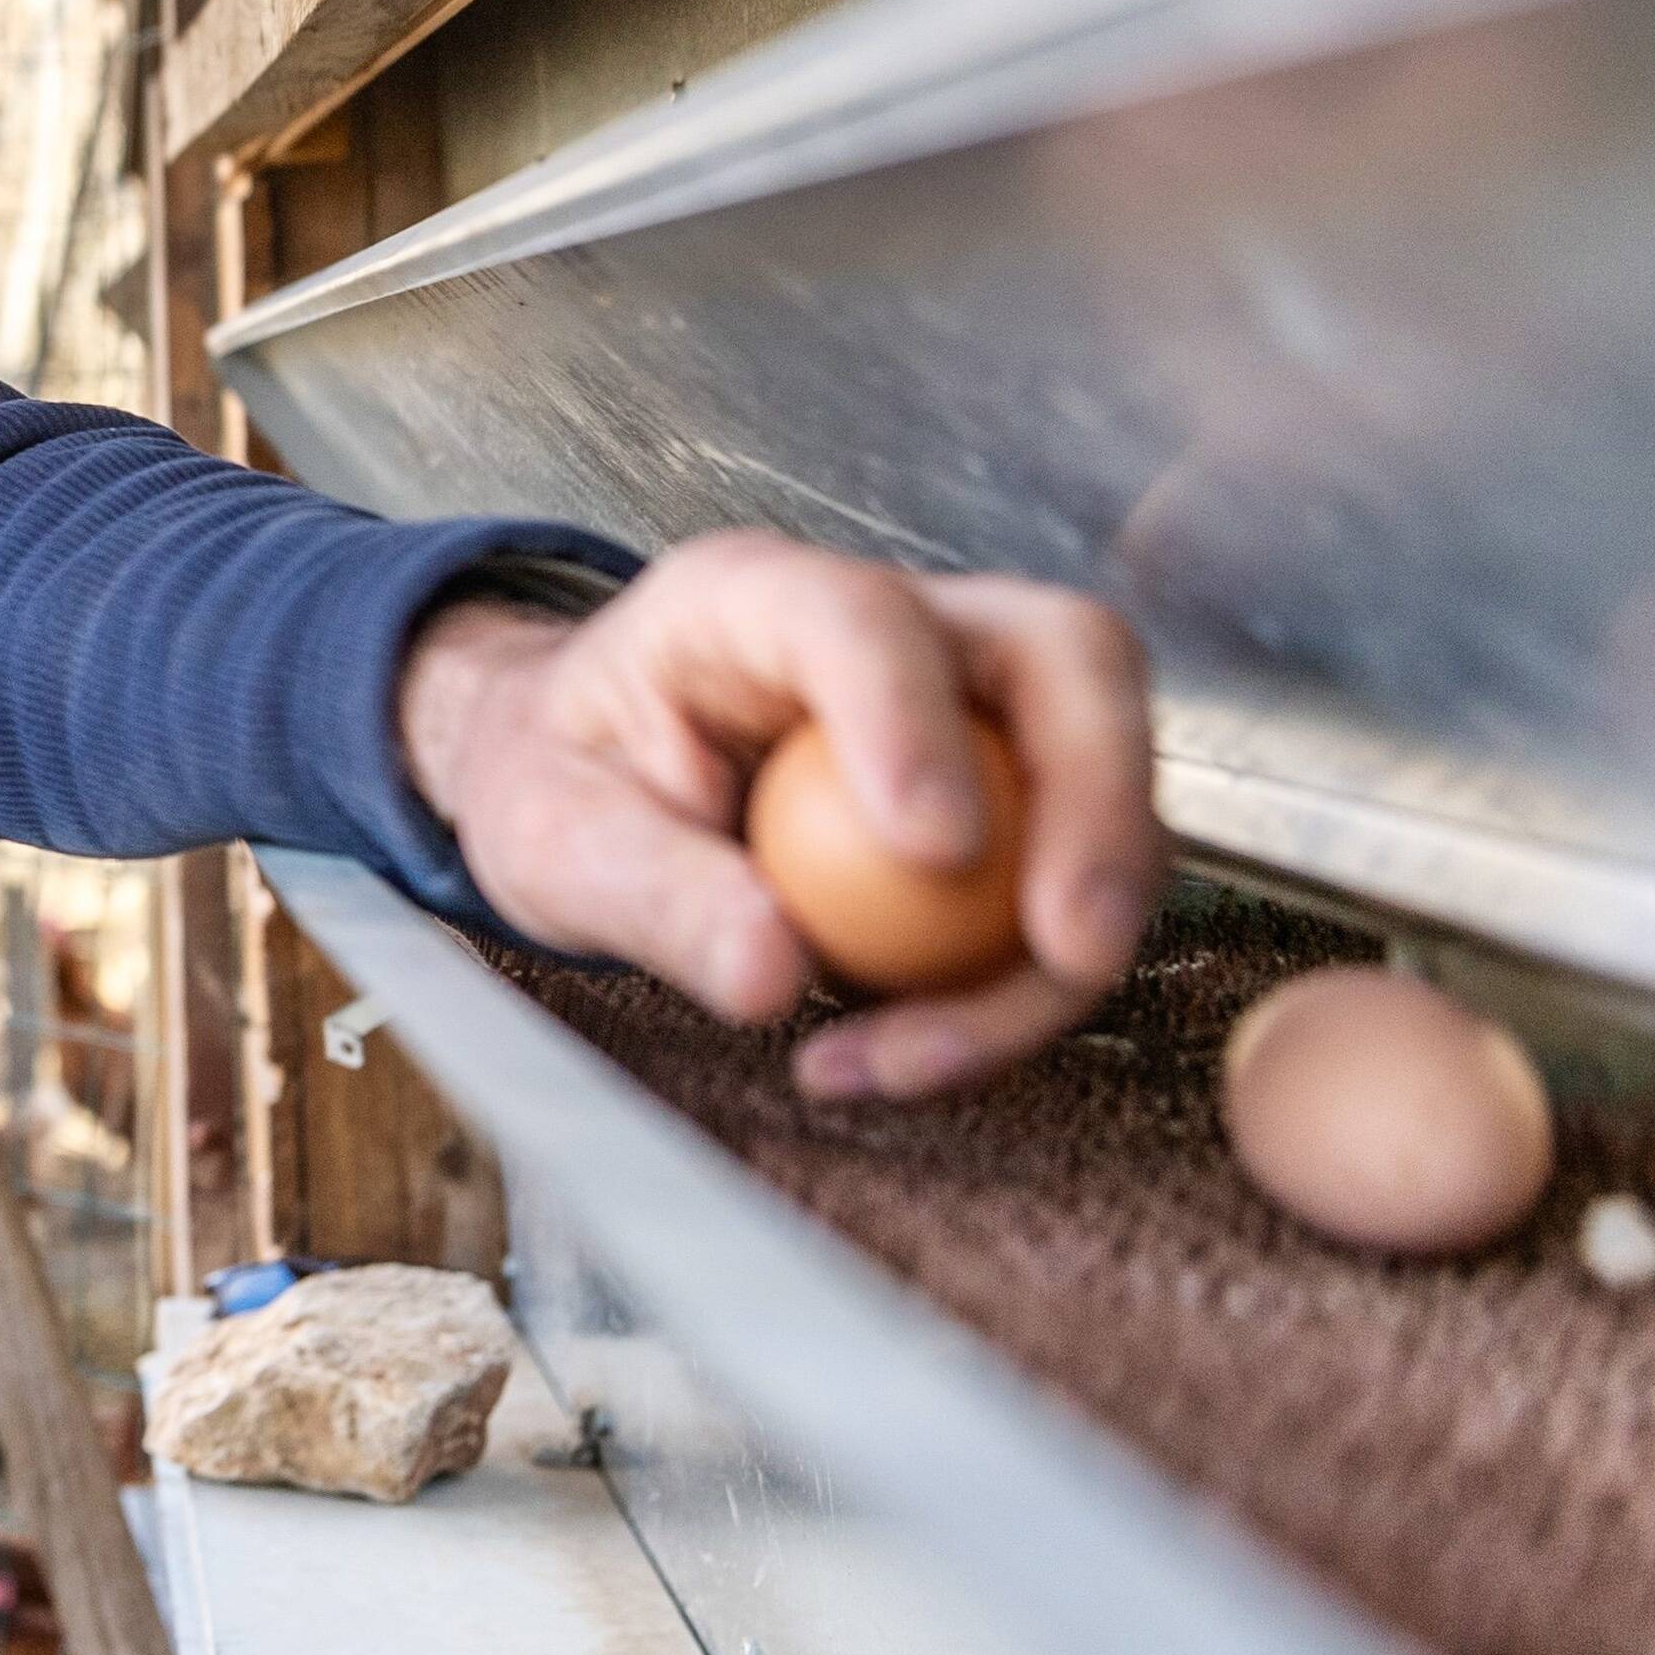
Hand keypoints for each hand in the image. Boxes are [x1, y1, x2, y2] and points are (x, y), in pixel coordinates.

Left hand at [395, 532, 1157, 1099]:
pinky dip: (1014, 986)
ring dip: (1050, 944)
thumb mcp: (556, 839)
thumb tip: (770, 974)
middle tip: (1074, 954)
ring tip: (913, 1057)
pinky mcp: (1004, 790)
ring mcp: (965, 700)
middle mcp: (889, 623)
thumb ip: (654, 895)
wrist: (577, 779)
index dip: (912, 721)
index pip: (860, 616)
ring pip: (1096, 785)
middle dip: (1099, 807)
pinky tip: (902, 1052)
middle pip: (1065, 659)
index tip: (937, 852)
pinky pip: (1061, 880)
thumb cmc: (564, 778)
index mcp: (747, 597)